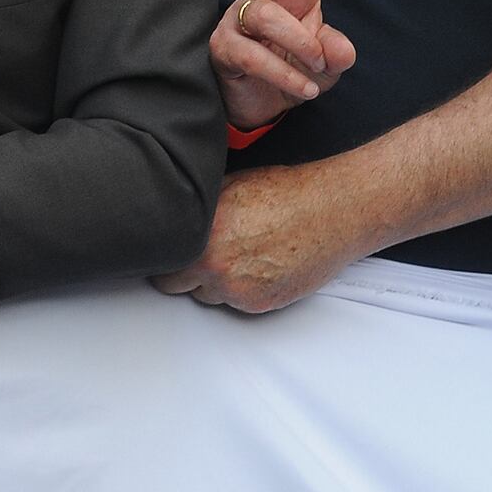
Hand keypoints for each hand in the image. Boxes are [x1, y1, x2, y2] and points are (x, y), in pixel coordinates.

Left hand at [153, 160, 363, 315]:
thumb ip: (197, 211)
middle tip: (202, 255)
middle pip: (174, 285)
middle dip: (182, 273)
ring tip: (239, 256)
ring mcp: (237, 289)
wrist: (331, 211)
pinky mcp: (259, 304)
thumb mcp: (228, 187)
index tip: (167, 253)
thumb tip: (175, 220)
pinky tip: (258, 265)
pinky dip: (242, 290)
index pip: (160, 262)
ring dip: (213, 282)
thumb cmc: (288, 194)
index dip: (163, 256)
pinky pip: (236, 304)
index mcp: (202, 233)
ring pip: (206, 296)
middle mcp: (215, 265)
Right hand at [210, 0, 357, 130]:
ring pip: (266, 15)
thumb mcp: (325, 67)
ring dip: (298, 41)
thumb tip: (341, 51)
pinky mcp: (224, 47)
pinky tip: (304, 89)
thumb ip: (336, 55)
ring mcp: (239, 20)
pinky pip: (253, 55)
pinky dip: (284, 73)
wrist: (260, 106)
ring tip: (317, 65)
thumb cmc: (294, 71)